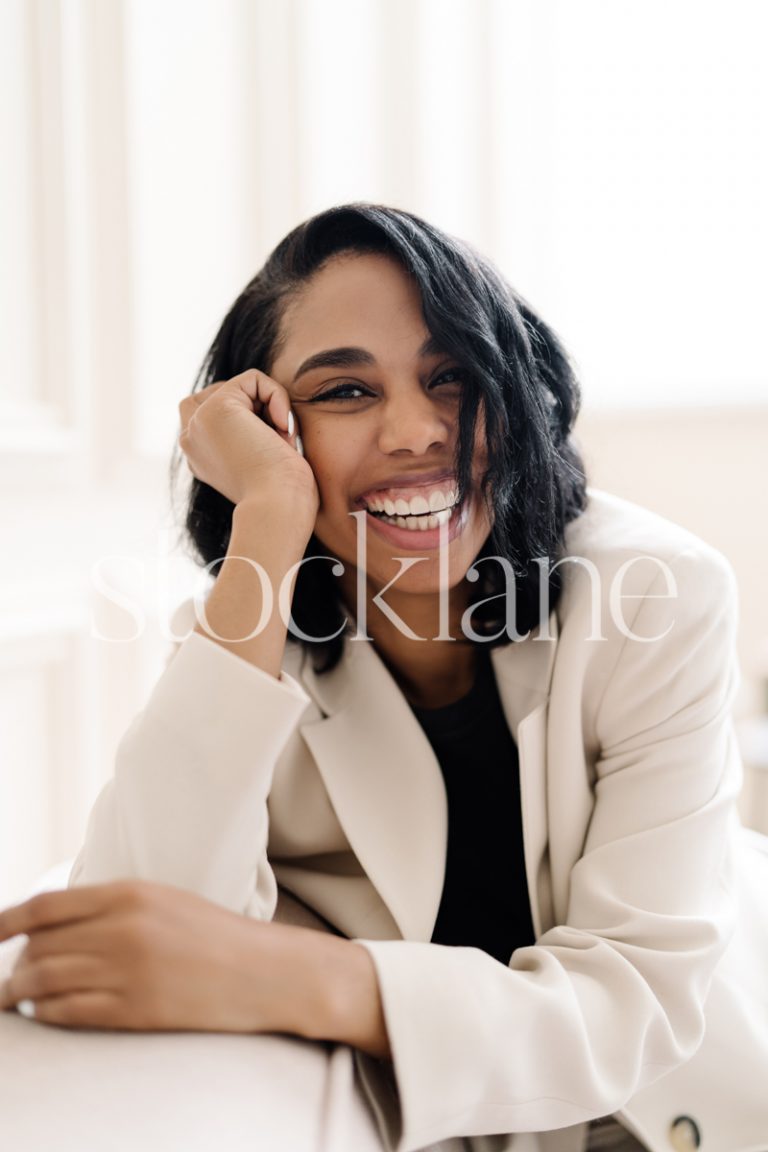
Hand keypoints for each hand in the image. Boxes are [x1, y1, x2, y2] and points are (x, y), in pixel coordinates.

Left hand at [0, 881, 312, 1033]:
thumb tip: (49, 924)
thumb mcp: (161, 900)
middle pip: (40, 946)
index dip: (6, 921)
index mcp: (129, 893)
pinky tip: (42, 1010)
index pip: (46, 907)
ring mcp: (128, 971)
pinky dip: (45, 1012)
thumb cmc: (211, 934)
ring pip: (45, 980)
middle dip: (17, 961)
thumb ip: (108, 905)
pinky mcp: (134, 1009)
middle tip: (11, 972)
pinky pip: (67, 1012)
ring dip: (20, 990)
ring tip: (12, 996)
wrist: (260, 971)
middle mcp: (123, 929)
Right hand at [178, 370, 318, 518]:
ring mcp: (199, 422)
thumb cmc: (282, 496)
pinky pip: (254, 379)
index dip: (252, 419)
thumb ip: (252, 438)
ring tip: (280, 437)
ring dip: (270, 405)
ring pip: (239, 386)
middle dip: (256, 408)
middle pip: (221, 394)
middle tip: (276, 440)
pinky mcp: (217, 407)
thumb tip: (266, 414)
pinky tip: (282, 428)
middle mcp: (191, 440)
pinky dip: (278, 396)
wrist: (278, 507)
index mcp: (200, 456)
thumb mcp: (263, 464)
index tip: (271, 449)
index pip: (218, 415)